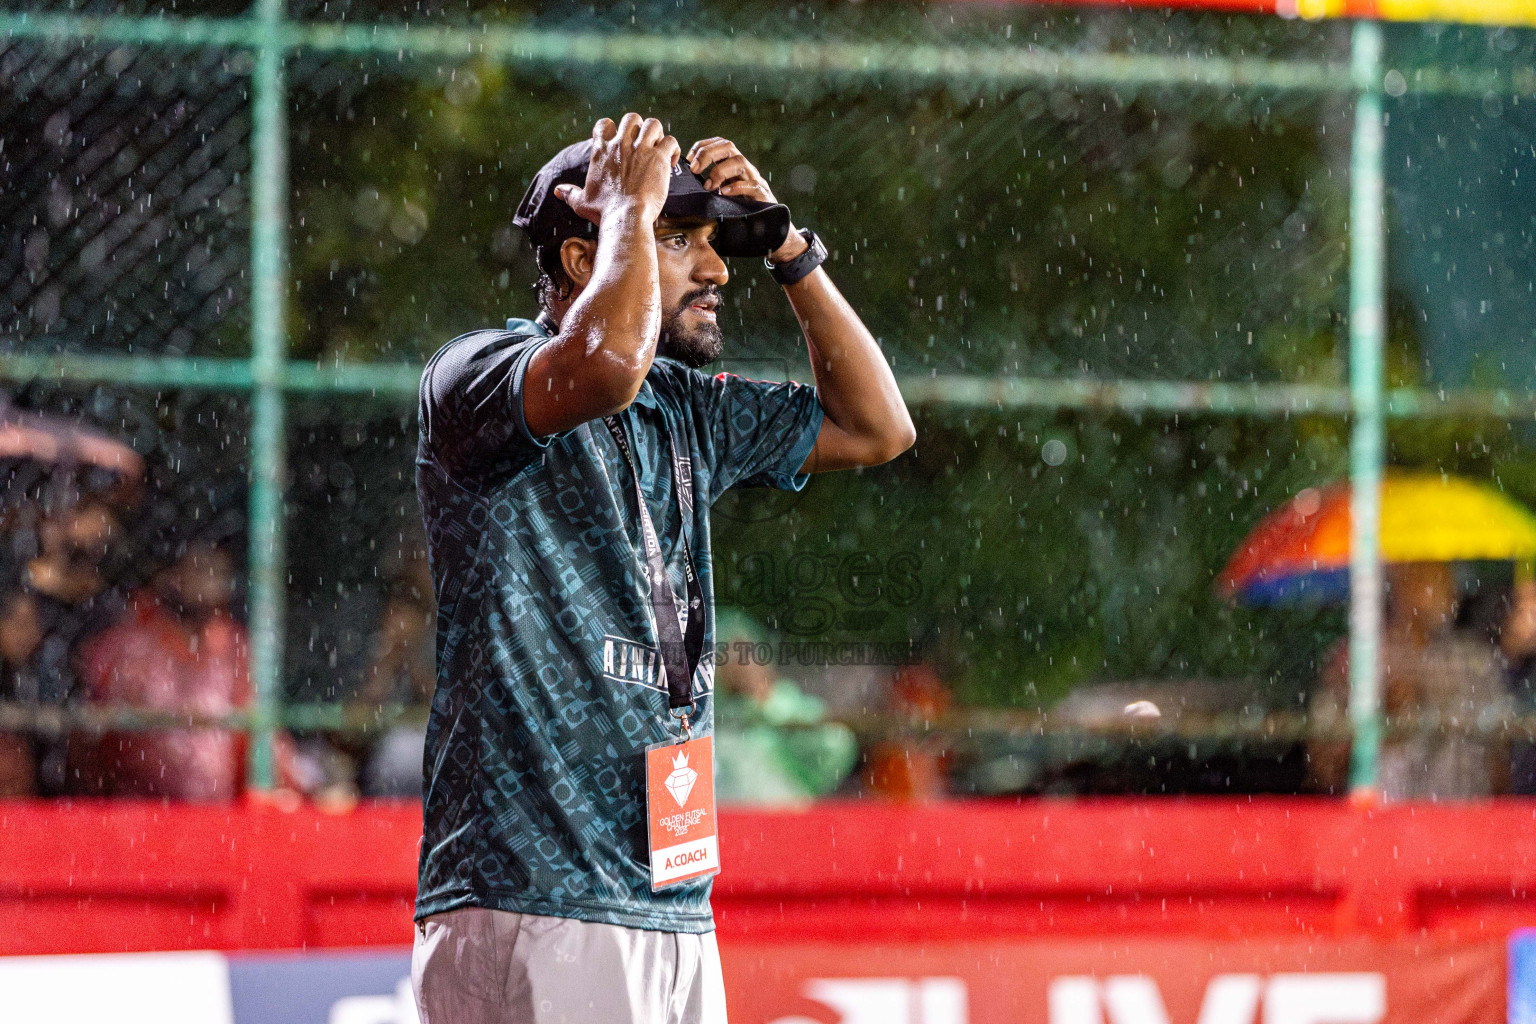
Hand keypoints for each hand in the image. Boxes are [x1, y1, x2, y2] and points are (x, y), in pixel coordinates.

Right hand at [555, 114, 679, 226]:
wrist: (625, 218)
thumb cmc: (604, 212)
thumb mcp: (582, 202)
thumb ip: (570, 193)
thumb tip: (558, 191)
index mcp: (601, 151)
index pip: (605, 124)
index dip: (614, 129)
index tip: (620, 141)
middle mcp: (620, 145)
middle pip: (631, 118)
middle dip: (639, 127)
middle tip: (644, 144)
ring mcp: (640, 149)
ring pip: (653, 124)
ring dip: (658, 134)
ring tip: (660, 148)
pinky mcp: (659, 157)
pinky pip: (670, 141)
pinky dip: (673, 148)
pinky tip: (671, 160)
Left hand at [687, 137, 808, 263]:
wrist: (766, 227)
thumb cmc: (740, 211)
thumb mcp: (721, 195)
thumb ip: (709, 186)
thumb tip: (684, 184)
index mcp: (733, 165)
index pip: (719, 144)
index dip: (703, 146)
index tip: (689, 158)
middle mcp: (745, 168)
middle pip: (728, 147)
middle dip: (708, 154)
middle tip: (694, 169)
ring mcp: (754, 179)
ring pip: (740, 161)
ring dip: (720, 171)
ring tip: (709, 186)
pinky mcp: (762, 195)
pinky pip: (751, 185)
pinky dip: (736, 187)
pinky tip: (724, 193)